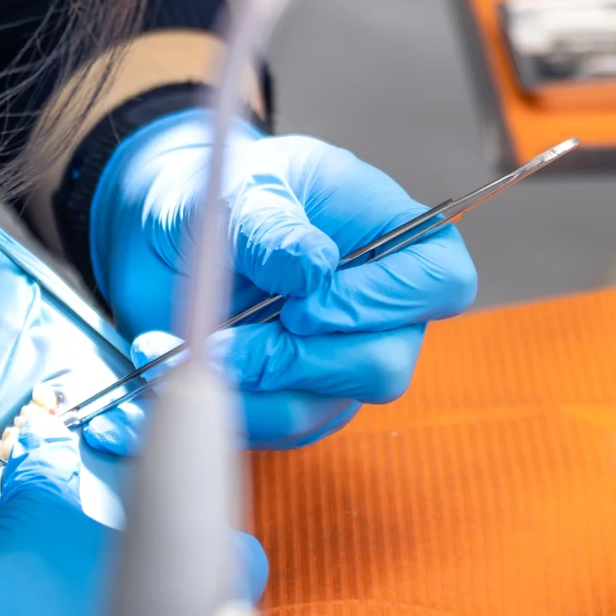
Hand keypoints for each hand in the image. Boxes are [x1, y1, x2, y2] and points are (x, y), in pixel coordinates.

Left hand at [90, 109, 477, 448]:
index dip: (379, 305)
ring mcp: (341, 357)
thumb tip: (313, 269)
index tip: (302, 304)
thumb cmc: (227, 191)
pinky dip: (219, 404)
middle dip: (298, 362)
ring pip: (321, 408)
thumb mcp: (241, 189)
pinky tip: (174, 362)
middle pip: (385, 367)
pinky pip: (273, 426)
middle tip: (227, 341)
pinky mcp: (297, 394)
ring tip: (187, 347)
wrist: (175, 228)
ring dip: (246, 388)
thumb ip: (273, 226)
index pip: (440, 281)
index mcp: (395, 233)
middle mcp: (382, 306)